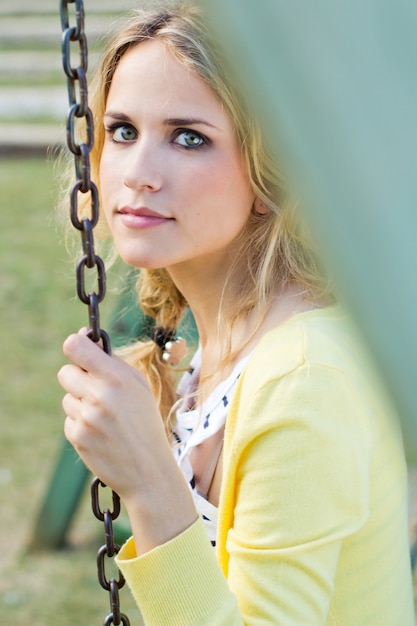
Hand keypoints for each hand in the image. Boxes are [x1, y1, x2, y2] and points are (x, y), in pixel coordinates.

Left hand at [57, 329, 166, 500]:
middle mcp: (99, 395)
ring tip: (105, 418)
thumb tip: (83, 337)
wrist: (149, 469)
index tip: (80, 350)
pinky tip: (101, 434)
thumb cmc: (145, 421)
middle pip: (65, 372)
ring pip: (67, 398)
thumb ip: (112, 362)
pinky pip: (69, 419)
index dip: (74, 344)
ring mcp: (86, 417)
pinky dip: (81, 424)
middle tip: (96, 390)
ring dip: (81, 404)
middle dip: (77, 379)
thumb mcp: (138, 386)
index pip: (75, 346)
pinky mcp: (77, 436)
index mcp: (116, 377)